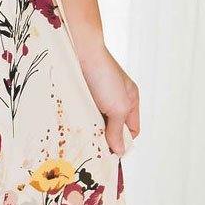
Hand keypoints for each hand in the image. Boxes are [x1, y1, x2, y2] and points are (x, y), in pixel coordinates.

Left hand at [75, 38, 140, 156]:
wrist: (79, 51)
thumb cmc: (104, 76)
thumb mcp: (117, 106)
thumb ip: (118, 129)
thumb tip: (119, 151)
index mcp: (130, 100)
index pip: (132, 129)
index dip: (124, 142)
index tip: (111, 153)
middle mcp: (114, 99)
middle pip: (113, 127)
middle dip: (105, 138)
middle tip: (94, 150)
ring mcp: (97, 97)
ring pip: (95, 122)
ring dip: (89, 131)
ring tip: (82, 141)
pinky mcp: (80, 95)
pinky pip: (81, 114)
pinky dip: (78, 122)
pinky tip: (72, 128)